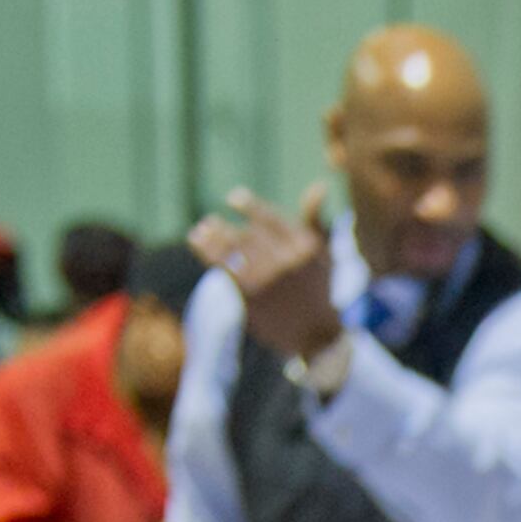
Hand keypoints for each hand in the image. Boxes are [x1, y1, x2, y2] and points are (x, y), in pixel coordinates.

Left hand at [191, 186, 344, 362]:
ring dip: (210, 238)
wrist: (317, 336)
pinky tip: (198, 243)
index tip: (232, 198)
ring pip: (231, 251)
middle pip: (246, 235)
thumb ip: (314, 219)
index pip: (270, 219)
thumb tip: (319, 185)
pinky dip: (207, 253)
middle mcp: (285, 262)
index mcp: (303, 247)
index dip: (249, 206)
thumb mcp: (323, 253)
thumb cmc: (318, 288)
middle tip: (209, 222)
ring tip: (199, 232)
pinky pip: (224, 269)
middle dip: (223, 227)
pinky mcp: (252, 299)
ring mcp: (267, 282)